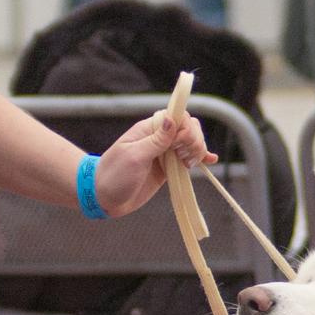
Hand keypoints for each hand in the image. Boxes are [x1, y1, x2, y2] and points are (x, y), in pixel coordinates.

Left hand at [92, 108, 215, 217]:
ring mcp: (165, 153)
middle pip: (188, 128)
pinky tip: (209, 160)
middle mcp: (159, 138)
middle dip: (194, 140)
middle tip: (185, 158)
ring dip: (197, 150)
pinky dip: (200, 158)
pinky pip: (188, 159)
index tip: (179, 145)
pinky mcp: (168, 168)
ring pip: (191, 142)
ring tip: (189, 164)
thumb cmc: (114, 175)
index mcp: (149, 129)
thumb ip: (155, 140)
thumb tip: (172, 119)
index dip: (185, 128)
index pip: (177, 116)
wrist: (104, 198)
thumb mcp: (134, 156)